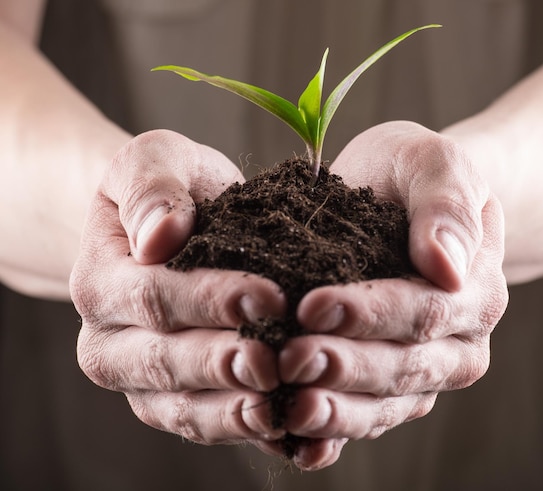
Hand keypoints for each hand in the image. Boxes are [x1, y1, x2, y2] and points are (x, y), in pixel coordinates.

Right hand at [70, 130, 287, 451]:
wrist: (174, 230)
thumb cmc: (171, 191)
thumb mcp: (155, 163)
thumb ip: (151, 190)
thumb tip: (159, 235)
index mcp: (100, 285)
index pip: (155, 298)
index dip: (212, 300)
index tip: (269, 297)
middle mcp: (111, 345)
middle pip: (167, 363)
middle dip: (225, 363)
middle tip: (277, 361)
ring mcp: (143, 383)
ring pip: (185, 409)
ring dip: (236, 411)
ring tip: (282, 406)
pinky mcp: (179, 404)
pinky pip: (210, 427)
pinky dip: (249, 433)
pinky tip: (289, 432)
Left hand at [278, 121, 507, 469]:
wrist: (396, 197)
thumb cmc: (411, 173)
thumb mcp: (433, 162)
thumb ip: (447, 205)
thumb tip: (448, 265)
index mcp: (474, 290)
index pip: (424, 310)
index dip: (370, 313)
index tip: (312, 306)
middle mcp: (456, 342)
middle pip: (404, 365)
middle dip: (345, 366)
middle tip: (289, 360)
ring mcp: (423, 370)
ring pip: (384, 402)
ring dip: (337, 409)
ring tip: (289, 406)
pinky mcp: (388, 387)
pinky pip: (366, 416)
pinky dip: (334, 430)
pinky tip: (297, 438)